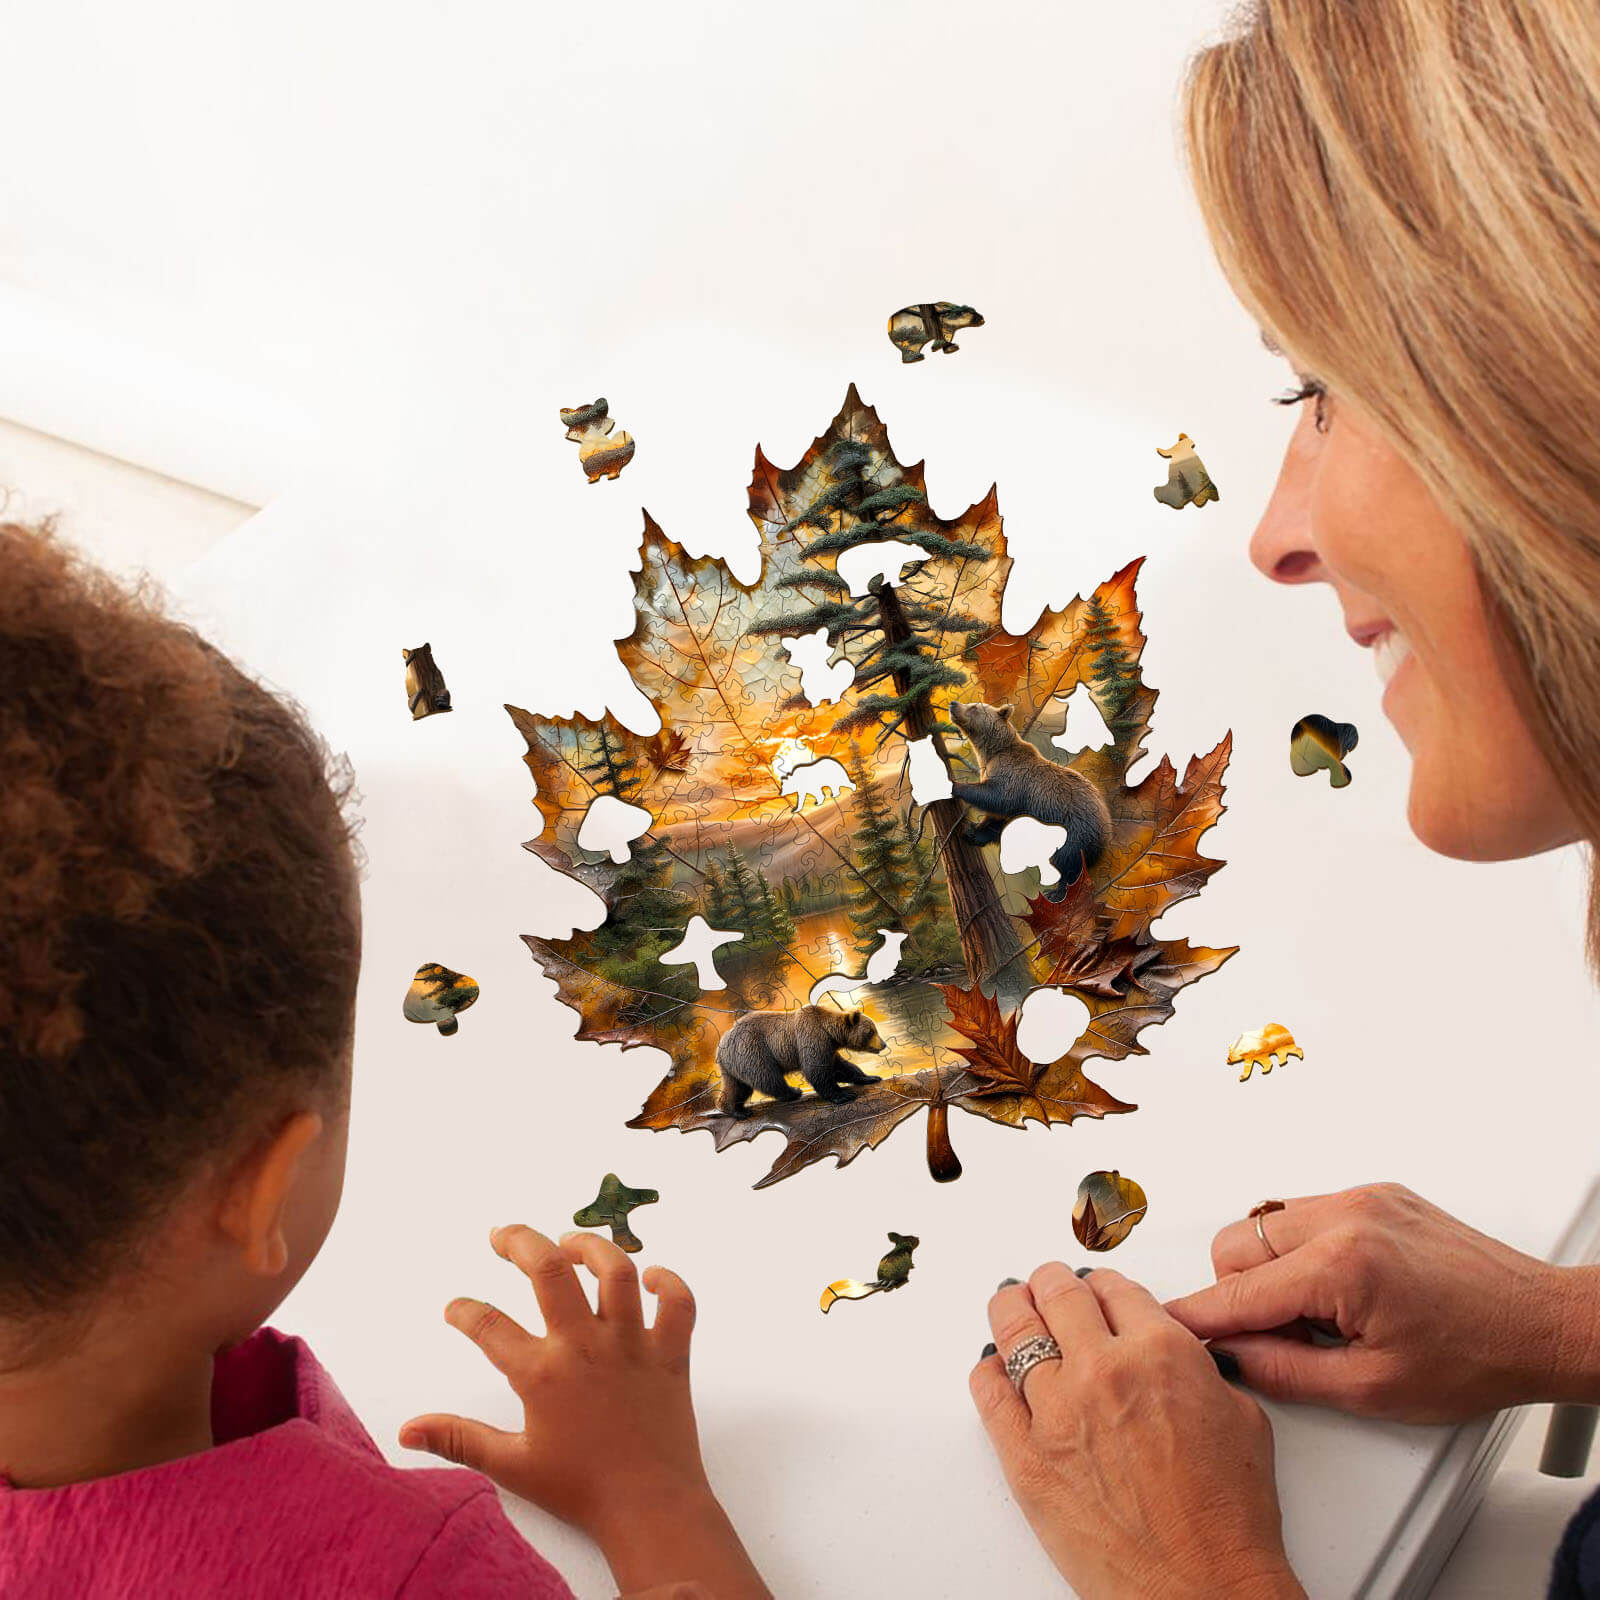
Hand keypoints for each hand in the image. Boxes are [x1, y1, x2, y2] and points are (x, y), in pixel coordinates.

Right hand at [400, 1226, 768, 1599]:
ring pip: (617, 1271)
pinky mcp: (671, 1353)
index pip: (489, 1326)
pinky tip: (650, 1275)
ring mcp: (633, 1344)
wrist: (649, 1508)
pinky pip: (679, 1302)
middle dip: (521, 1242)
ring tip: (569, 1242)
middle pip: (550, 1270)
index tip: (455, 1307)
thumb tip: (406, 1431)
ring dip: (591, 1248)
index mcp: (543, 1373)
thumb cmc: (580, 1488)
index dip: (464, 1311)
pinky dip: (669, 1281)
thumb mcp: (511, 1466)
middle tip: (502, 1236)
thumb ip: (459, 1440)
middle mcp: (586, 1346)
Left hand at [970, 1265, 1303, 1599]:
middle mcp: (1104, 1370)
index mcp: (1160, 1351)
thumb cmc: (1228, 1520)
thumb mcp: (1241, 1417)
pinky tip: (992, 1366)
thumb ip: (1197, 1368)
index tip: (1096, 1288)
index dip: (1103, 1284)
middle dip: (1052, 1283)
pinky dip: (988, 1372)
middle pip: (1058, 1294)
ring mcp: (1057, 1411)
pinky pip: (989, 1393)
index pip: (1114, 1287)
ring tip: (1011, 1303)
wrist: (1203, 1591)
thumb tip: (1173, 1352)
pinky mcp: (1025, 1456)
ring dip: (1013, 1309)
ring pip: (1015, 1330)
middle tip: (1048, 1284)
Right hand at [1165, 1183, 1591, 1422]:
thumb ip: (1284, 1372)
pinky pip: (1303, 1213)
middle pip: (1236, 1245)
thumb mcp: (1372, 1389)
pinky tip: (1340, 1288)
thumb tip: (1229, 1357)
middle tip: (1286, 1336)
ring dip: (1271, 1269)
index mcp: (1341, 1265)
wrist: (1541, 1323)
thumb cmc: (1477, 1357)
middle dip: (1241, 1293)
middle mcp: (1344, 1216)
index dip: (1198, 1318)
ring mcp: (1360, 1197)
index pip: (1238, 1293)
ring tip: (1321, 1313)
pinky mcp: (1375, 1192)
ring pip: (1264, 1223)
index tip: (1168, 1328)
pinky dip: (1303, 1250)